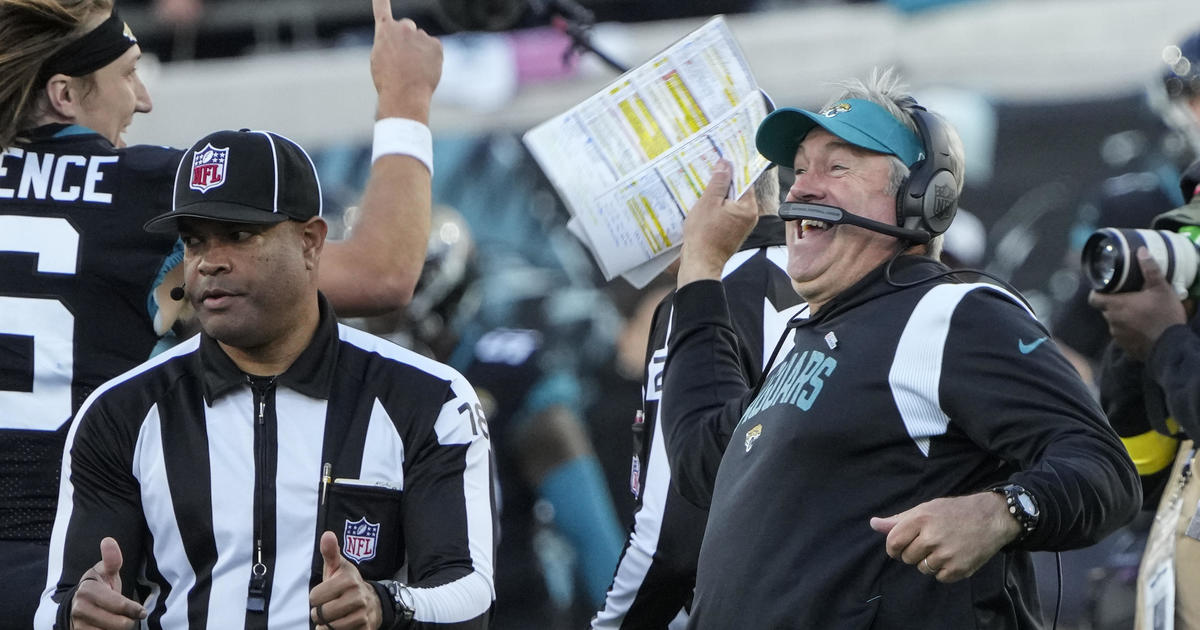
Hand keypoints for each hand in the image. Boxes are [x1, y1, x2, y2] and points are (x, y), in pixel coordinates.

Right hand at [70, 537, 146, 629]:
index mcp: (88, 589)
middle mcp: (80, 608)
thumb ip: (112, 559)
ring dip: (120, 628)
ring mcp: (78, 624)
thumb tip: (108, 540)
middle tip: (132, 616)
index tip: (142, 611)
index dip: (134, 609)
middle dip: (129, 620)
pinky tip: (111, 627)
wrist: (78, 604)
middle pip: (119, 624)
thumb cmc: (99, 586)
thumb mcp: (106, 571)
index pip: (119, 605)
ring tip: (120, 620)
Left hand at [309, 532, 382, 629]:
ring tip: (333, 616)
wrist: (372, 602)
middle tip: (328, 606)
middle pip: (321, 613)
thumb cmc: (347, 584)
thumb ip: (331, 552)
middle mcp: (358, 597)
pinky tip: (341, 624)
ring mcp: (362, 615)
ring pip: (329, 627)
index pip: (314, 597)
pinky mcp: (365, 629)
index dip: (316, 596)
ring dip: (326, 624)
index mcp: (349, 580)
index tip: (325, 593)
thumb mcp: (338, 567)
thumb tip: (327, 535)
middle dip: (320, 612)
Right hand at [370, 0, 442, 120]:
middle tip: (405, 59)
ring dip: (419, 50)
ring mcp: (421, 35)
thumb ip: (389, 43)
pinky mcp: (436, 44)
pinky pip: (434, 48)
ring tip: (413, 70)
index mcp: (385, 30)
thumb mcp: (379, 59)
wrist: (404, 95)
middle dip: (407, 37)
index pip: (382, 8)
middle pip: (408, 26)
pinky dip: (431, 57)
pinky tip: (425, 70)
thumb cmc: (388, 81)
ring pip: (421, 40)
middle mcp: (403, 27)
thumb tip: (403, 42)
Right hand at [677, 160, 758, 286]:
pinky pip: (726, 215)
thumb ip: (719, 182)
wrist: (700, 263)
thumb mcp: (709, 202)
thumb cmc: (704, 234)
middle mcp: (750, 217)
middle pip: (737, 192)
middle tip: (708, 174)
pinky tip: (704, 208)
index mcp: (748, 207)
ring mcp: (742, 227)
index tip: (720, 161)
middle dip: (723, 184)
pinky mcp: (732, 233)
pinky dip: (717, 210)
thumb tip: (726, 164)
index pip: (743, 181)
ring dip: (718, 197)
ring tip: (703, 191)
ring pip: (730, 204)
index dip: (731, 170)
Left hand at [869, 492, 1020, 582]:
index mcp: (921, 519)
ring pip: (922, 569)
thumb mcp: (925, 508)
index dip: (894, 547)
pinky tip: (954, 556)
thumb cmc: (954, 511)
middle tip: (931, 541)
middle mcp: (932, 538)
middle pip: (906, 558)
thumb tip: (873, 524)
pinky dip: (944, 570)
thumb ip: (898, 520)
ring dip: (929, 561)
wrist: (992, 518)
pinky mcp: (959, 569)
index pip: (892, 543)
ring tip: (944, 547)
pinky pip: (939, 577)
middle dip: (914, 552)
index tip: (903, 545)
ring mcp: (946, 555)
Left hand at [1088, 247, 1186, 360]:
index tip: (1106, 288)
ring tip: (1138, 312)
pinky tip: (1142, 326)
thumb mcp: (1161, 289)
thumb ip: (1149, 269)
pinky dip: (1129, 330)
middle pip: (1105, 309)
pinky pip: (1122, 335)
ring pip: (1114, 322)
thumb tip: (1141, 251)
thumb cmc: (1165, 315)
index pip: (1093, 298)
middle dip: (1114, 303)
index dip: (1097, 292)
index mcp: (1116, 305)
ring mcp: (1117, 335)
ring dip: (1122, 317)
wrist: (1171, 345)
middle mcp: (1112, 321)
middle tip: (1129, 297)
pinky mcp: (1125, 346)